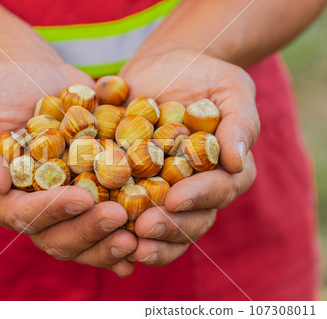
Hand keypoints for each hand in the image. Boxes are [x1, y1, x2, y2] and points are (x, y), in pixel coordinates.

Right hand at [0, 60, 135, 276]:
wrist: (27, 74)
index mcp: (2, 199)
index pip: (21, 215)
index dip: (50, 212)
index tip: (80, 198)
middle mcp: (36, 208)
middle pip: (58, 236)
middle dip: (88, 231)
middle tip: (119, 218)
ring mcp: (66, 201)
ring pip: (86, 236)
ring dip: (111, 241)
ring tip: (140, 235)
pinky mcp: (92, 188)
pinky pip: (108, 217)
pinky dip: (127, 232)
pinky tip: (148, 236)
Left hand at [119, 49, 258, 265]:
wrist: (162, 66)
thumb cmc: (202, 75)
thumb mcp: (230, 88)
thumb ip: (240, 122)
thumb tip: (238, 162)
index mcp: (224, 170)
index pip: (219, 190)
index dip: (198, 197)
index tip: (175, 198)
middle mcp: (195, 188)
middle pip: (190, 219)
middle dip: (168, 227)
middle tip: (143, 229)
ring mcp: (164, 190)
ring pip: (162, 226)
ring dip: (144, 240)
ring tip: (124, 244)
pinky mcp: (134, 184)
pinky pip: (128, 210)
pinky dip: (117, 225)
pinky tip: (99, 230)